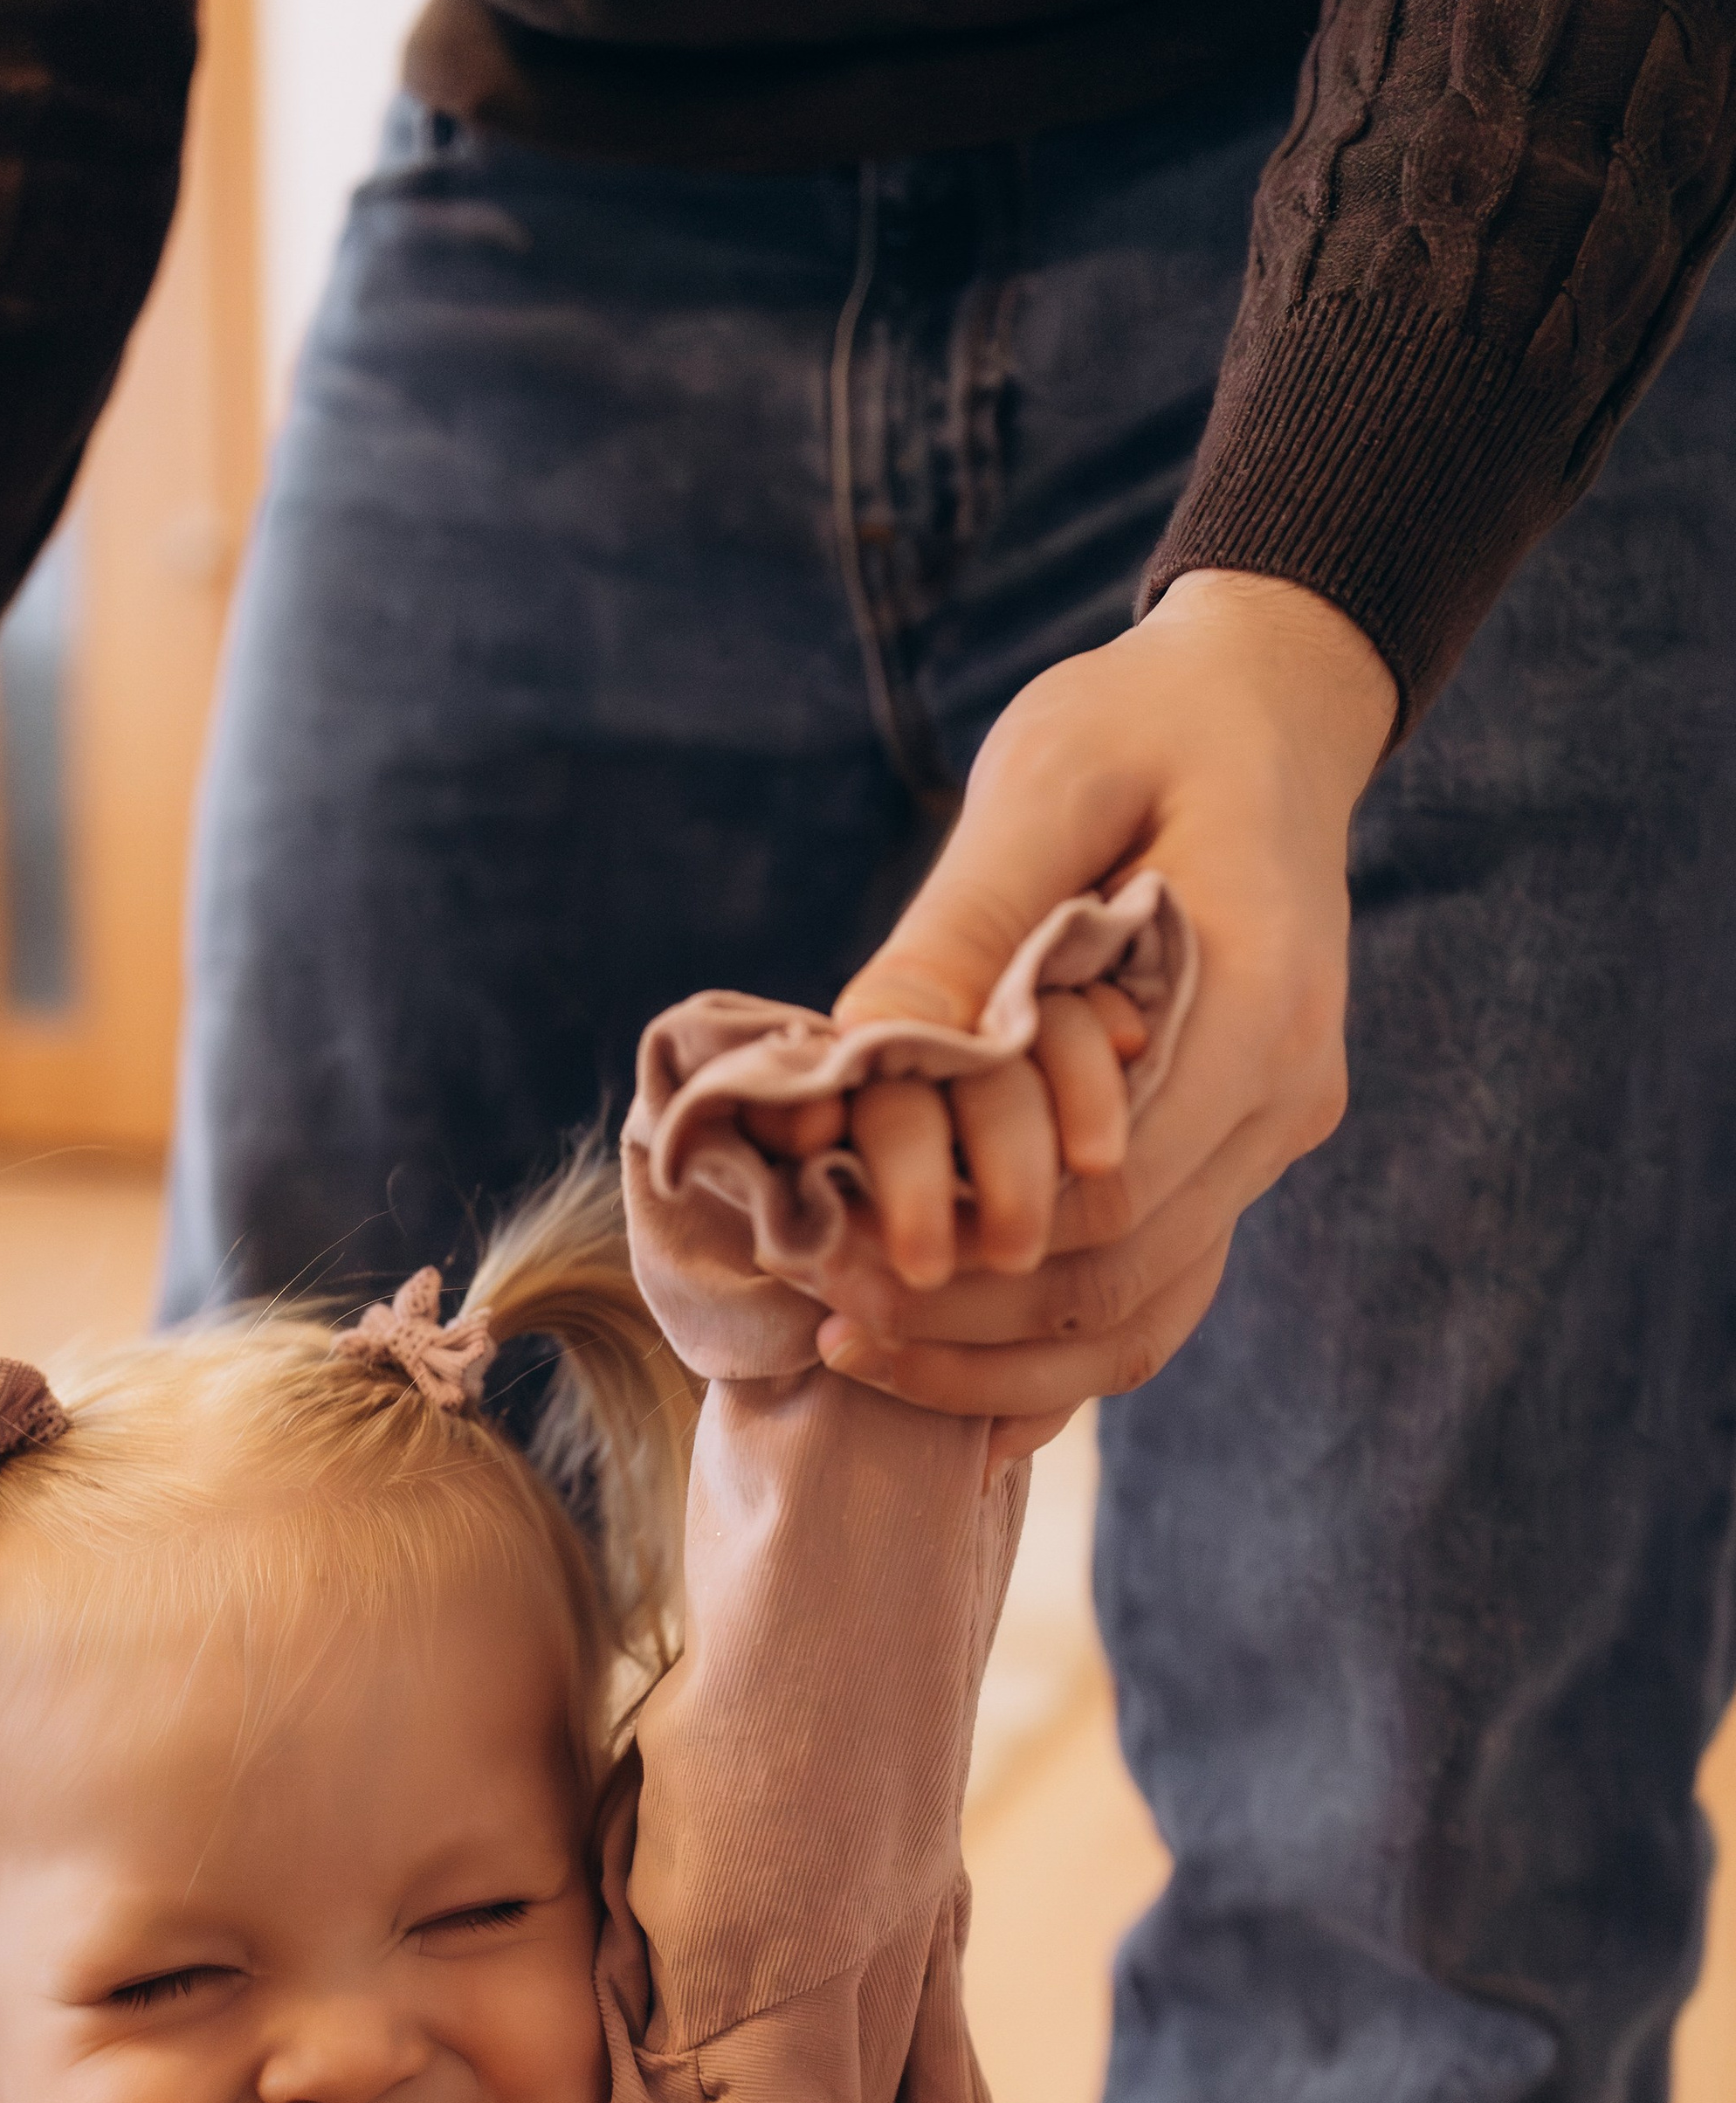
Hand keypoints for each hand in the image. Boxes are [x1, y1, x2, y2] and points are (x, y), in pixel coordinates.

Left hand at [809, 573, 1394, 1444]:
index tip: (832, 1245)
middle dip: (960, 1316)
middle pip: (1117, 1277)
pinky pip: (1156, 1291)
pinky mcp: (1238, 1151)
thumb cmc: (1144, 723)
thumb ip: (963, 927)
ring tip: (851, 1345)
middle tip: (818, 1307)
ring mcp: (1271, 1133)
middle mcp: (1283, 1093)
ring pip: (1142, 1315)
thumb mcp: (1044, 782)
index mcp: (1255, 1000)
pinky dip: (1051, 1351)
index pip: (1105, 1191)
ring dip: (995, 1356)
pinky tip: (945, 1391)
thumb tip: (857, 1054)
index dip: (964, 1244)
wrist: (1265, 711)